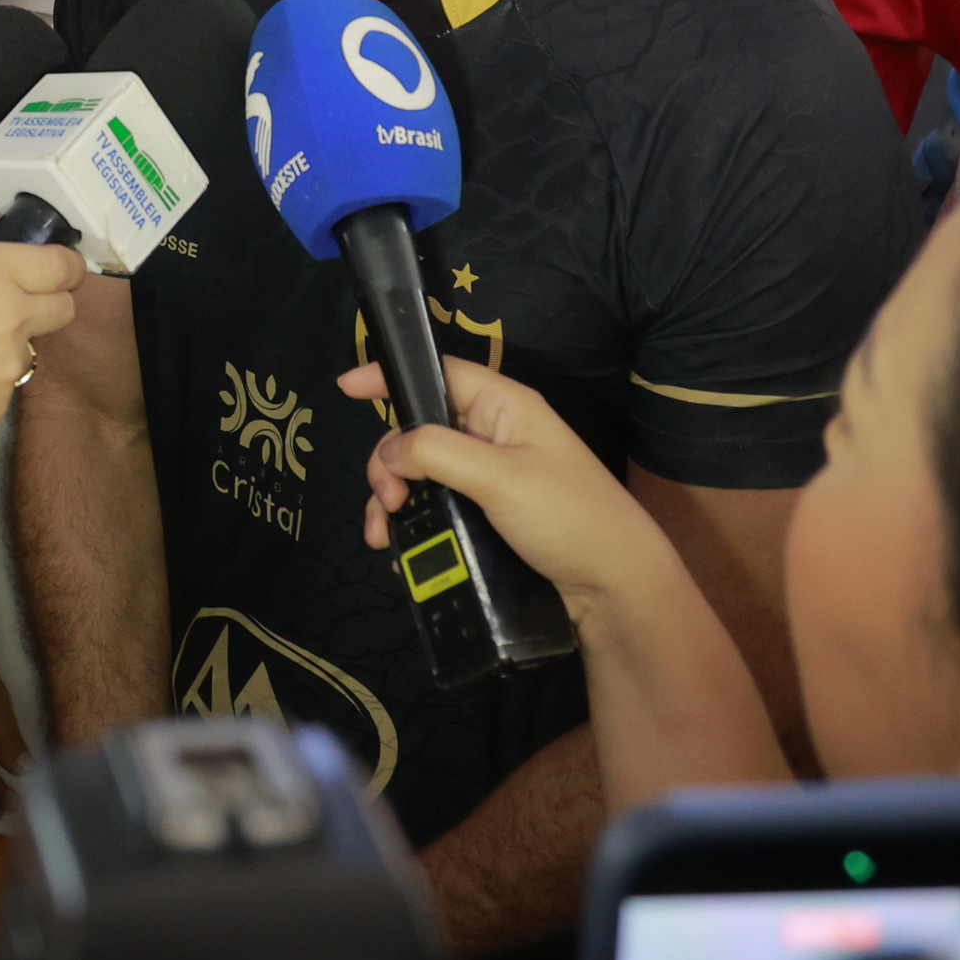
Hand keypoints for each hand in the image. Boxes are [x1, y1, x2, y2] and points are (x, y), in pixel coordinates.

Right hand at [0, 236, 84, 460]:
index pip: (62, 265)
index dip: (64, 265)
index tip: (52, 268)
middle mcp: (13, 317)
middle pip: (64, 308)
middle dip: (49, 301)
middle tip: (11, 303)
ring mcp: (8, 367)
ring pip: (29, 350)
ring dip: (7, 344)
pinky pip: (0, 387)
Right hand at [337, 357, 672, 608]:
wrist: (614, 587)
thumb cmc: (567, 518)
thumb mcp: (501, 477)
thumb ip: (437, 453)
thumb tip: (388, 449)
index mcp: (504, 407)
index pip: (440, 372)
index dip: (393, 375)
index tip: (346, 387)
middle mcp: (494, 434)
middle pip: (418, 428)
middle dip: (389, 461)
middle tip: (389, 500)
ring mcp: (489, 476)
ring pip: (420, 472)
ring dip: (393, 498)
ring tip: (385, 534)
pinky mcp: (486, 514)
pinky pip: (434, 505)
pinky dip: (410, 522)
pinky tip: (397, 547)